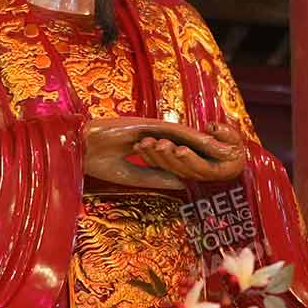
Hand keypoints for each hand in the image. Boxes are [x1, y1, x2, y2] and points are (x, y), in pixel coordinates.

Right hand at [84, 118, 245, 189]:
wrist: (78, 149)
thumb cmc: (96, 162)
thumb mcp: (131, 175)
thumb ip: (156, 177)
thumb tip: (182, 183)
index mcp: (145, 147)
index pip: (174, 154)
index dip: (194, 160)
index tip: (213, 168)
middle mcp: (150, 135)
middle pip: (184, 142)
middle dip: (208, 150)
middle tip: (229, 156)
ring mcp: (149, 128)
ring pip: (184, 135)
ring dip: (206, 142)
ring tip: (227, 149)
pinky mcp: (146, 124)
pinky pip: (173, 130)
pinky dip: (191, 135)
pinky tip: (208, 141)